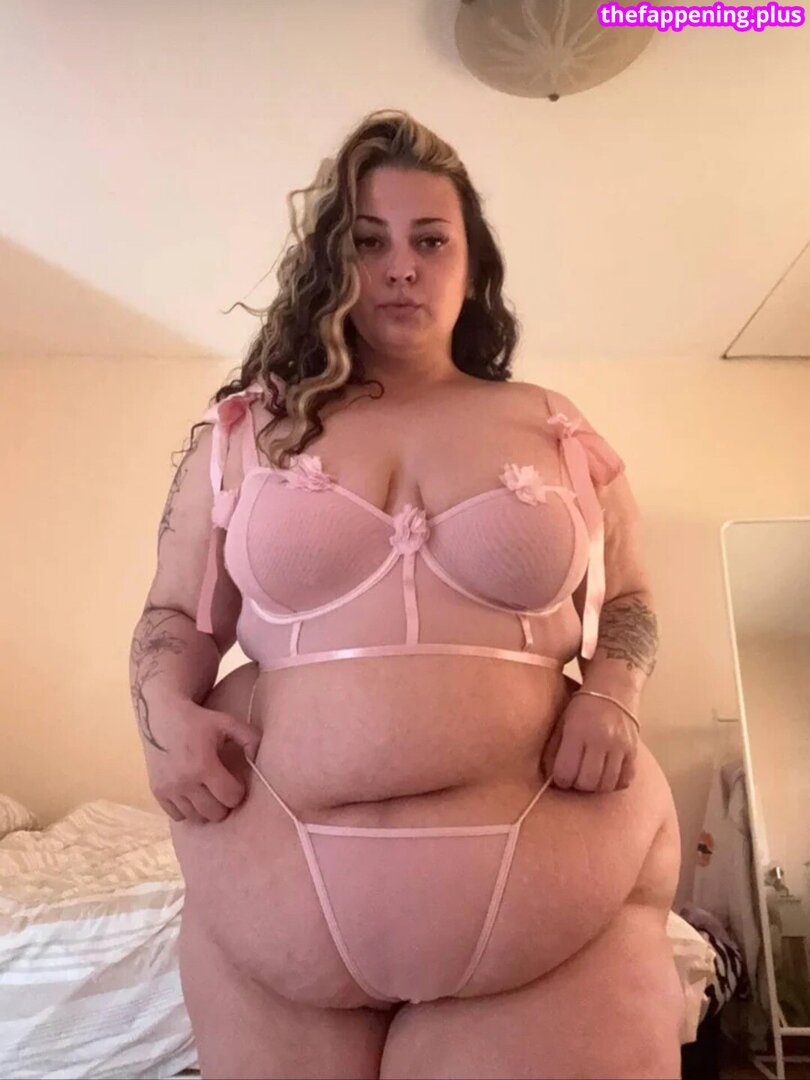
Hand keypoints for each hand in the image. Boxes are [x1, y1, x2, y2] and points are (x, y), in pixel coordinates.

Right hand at [142, 699, 261, 823]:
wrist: (159, 716)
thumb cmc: (198, 720)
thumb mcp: (227, 723)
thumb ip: (250, 739)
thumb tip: (259, 761)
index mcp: (204, 765)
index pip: (231, 797)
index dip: (238, 791)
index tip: (235, 780)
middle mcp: (184, 781)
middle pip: (215, 813)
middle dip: (224, 803)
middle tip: (223, 789)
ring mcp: (168, 789)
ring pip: (196, 818)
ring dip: (206, 808)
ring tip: (208, 792)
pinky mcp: (157, 791)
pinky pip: (177, 816)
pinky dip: (187, 810)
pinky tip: (192, 794)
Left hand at [540, 691, 637, 792]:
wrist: (613, 689)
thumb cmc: (582, 706)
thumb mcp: (562, 722)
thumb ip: (553, 749)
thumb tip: (548, 776)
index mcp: (578, 731)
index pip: (566, 772)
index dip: (561, 779)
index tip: (560, 776)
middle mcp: (601, 740)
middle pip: (587, 782)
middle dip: (577, 785)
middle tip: (575, 777)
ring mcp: (620, 746)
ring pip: (607, 784)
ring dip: (595, 786)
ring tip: (589, 776)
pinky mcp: (634, 750)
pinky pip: (625, 780)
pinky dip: (614, 783)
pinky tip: (606, 775)